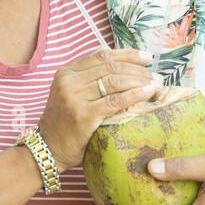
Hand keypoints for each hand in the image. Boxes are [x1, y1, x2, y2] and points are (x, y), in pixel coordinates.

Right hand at [37, 48, 159, 171]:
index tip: (147, 57)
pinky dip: (134, 95)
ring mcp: (74, 97)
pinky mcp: (83, 115)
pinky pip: (115, 101)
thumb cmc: (65, 125)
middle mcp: (69, 81)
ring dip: (140, 81)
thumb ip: (90, 82)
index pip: (101, 56)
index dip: (127, 54)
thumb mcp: (71, 95)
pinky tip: (147, 93)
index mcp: (66, 73)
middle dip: (137, 69)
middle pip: (110, 67)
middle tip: (156, 75)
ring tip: (156, 84)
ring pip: (114, 81)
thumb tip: (126, 71)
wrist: (47, 150)